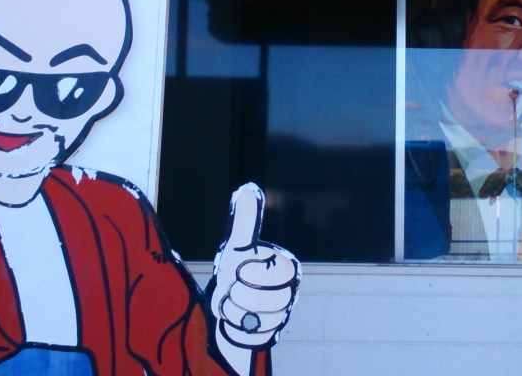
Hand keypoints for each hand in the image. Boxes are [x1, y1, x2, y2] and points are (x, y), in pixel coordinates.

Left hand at [211, 183, 299, 363]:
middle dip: (238, 294)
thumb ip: (244, 220)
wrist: (230, 305)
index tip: (241, 270)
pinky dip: (238, 326)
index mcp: (287, 267)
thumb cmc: (236, 271)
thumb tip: (248, 188)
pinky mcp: (273, 332)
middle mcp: (291, 290)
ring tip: (234, 302)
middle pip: (263, 298)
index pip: (273, 273)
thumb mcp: (237, 247)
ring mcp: (283, 313)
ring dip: (235, 310)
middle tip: (233, 288)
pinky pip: (253, 333)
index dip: (250, 274)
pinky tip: (238, 319)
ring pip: (256, 317)